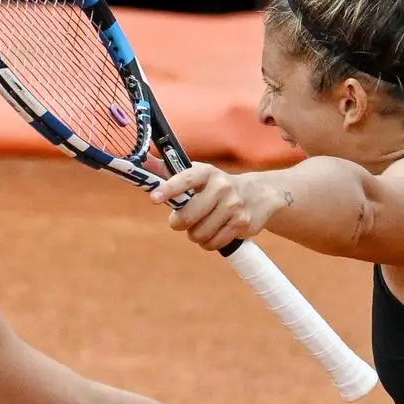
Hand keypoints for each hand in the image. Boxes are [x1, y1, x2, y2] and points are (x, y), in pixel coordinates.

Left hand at [149, 163, 282, 250]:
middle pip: (189, 216)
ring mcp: (234, 206)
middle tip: (180, 222)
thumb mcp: (199, 174)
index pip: (186, 179)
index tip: (154, 198)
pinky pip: (214, 243)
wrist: (260, 194)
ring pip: (200, 233)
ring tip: (201, 226)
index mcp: (207, 173)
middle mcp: (222, 187)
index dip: (168, 189)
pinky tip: (214, 232)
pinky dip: (209, 243)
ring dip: (195, 235)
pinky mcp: (242, 224)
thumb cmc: (217, 186)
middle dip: (179, 223)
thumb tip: (143, 160)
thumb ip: (171, 171)